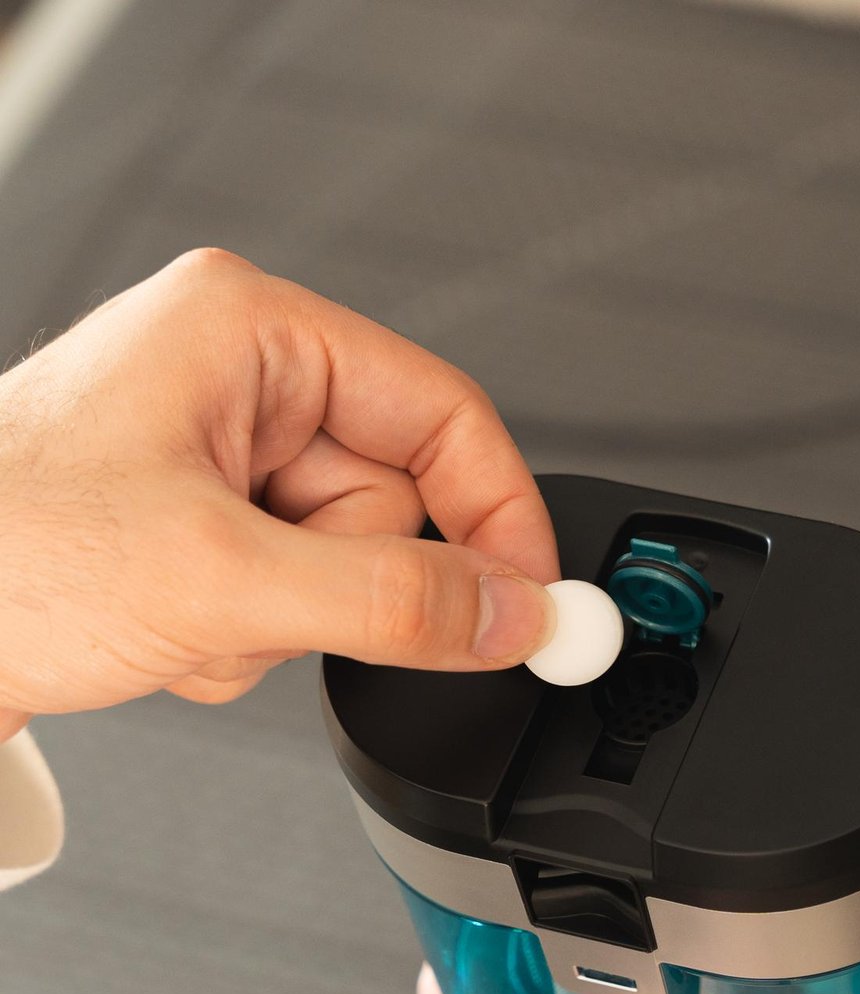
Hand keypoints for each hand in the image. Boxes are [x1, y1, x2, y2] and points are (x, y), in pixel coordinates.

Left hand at [0, 249, 557, 740]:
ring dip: (286, 621)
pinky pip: (300, 598)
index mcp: (251, 334)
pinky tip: (170, 626)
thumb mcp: (219, 578)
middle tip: (264, 604)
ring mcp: (222, 460)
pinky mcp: (206, 527)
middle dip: (342, 584)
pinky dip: (248, 638)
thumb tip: (513, 615)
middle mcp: (242, 384)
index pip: (445, 413)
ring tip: (191, 614)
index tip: (534, 603)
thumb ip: (391, 602)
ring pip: (352, 566)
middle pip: (399, 505)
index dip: (501, 516)